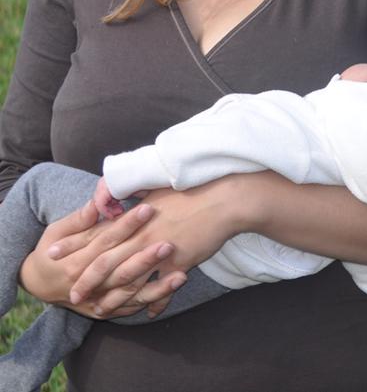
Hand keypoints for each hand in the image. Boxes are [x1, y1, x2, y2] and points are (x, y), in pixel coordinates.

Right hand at [20, 200, 185, 318]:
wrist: (38, 285)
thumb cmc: (48, 253)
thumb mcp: (55, 233)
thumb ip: (78, 220)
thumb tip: (98, 203)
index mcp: (75, 263)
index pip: (105, 242)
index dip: (127, 226)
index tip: (148, 210)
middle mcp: (88, 285)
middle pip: (121, 271)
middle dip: (146, 258)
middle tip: (170, 243)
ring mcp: (98, 300)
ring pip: (130, 294)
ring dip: (157, 287)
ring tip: (182, 274)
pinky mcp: (107, 310)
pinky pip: (132, 307)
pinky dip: (153, 301)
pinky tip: (173, 290)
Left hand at [64, 180, 245, 310]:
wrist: (224, 200)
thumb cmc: (192, 191)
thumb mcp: (157, 189)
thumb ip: (135, 198)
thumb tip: (119, 199)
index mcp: (134, 220)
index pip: (95, 235)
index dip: (73, 246)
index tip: (52, 255)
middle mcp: (141, 238)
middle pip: (105, 264)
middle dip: (86, 282)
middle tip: (71, 296)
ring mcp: (159, 252)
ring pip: (129, 281)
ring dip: (114, 299)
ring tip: (101, 310)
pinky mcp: (179, 263)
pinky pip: (163, 288)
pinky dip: (156, 302)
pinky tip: (150, 312)